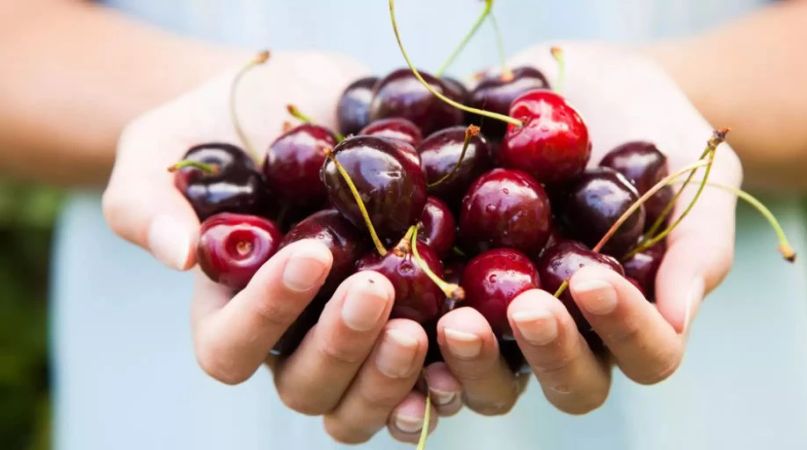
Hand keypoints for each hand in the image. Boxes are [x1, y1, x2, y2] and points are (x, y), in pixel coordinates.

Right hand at [102, 51, 462, 443]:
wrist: (306, 99)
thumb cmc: (224, 124)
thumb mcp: (164, 146)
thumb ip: (147, 201)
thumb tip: (177, 257)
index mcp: (231, 308)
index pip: (231, 348)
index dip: (267, 315)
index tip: (310, 253)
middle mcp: (294, 337)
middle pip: (306, 387)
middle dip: (341, 347)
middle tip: (376, 289)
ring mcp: (354, 335)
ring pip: (364, 402)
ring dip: (393, 377)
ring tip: (430, 326)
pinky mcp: (412, 317)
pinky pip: (426, 378)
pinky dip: (449, 376)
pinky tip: (467, 343)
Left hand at [436, 43, 741, 413]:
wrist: (585, 83)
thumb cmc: (655, 130)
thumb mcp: (695, 175)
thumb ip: (696, 247)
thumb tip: (678, 319)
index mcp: (634, 314)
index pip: (646, 353)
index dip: (623, 330)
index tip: (592, 278)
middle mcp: (572, 330)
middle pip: (567, 382)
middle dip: (546, 350)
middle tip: (522, 306)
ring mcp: (508, 314)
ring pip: (494, 376)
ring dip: (473, 361)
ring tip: (454, 318)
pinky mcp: (452, 283)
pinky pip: (428, 326)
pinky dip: (410, 331)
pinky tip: (391, 306)